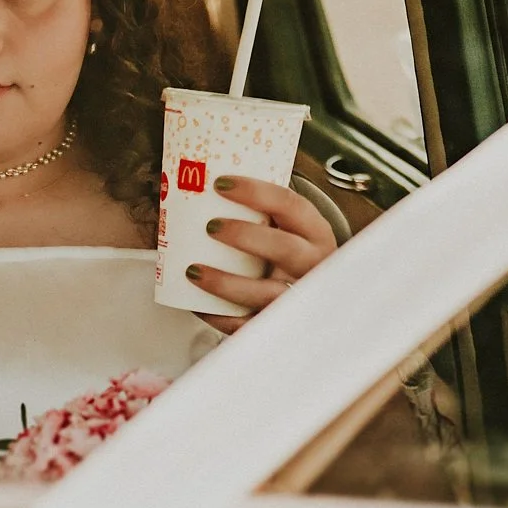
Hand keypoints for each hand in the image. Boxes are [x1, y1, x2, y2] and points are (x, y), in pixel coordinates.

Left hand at [188, 175, 338, 334]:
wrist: (313, 297)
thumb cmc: (285, 252)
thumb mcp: (285, 229)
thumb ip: (257, 213)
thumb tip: (193, 182)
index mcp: (314, 232)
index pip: (292, 205)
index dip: (257, 192)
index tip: (220, 184)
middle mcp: (314, 264)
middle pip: (286, 249)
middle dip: (246, 236)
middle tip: (211, 227)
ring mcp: (299, 297)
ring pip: (268, 293)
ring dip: (227, 283)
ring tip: (193, 271)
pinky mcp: (279, 324)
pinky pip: (251, 325)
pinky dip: (221, 317)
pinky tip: (197, 304)